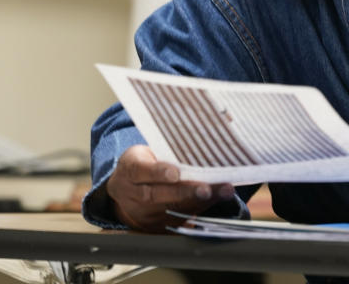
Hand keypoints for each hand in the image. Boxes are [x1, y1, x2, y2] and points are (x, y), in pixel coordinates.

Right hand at [106, 145, 235, 231]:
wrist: (124, 190)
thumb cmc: (143, 163)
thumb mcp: (145, 150)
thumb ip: (168, 143)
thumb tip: (205, 124)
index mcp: (129, 170)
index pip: (140, 171)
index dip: (158, 172)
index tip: (175, 173)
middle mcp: (134, 195)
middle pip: (158, 195)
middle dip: (186, 192)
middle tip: (207, 188)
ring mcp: (145, 213)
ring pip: (173, 208)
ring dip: (201, 201)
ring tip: (223, 191)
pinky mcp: (158, 225)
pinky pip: (180, 218)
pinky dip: (202, 207)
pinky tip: (218, 198)